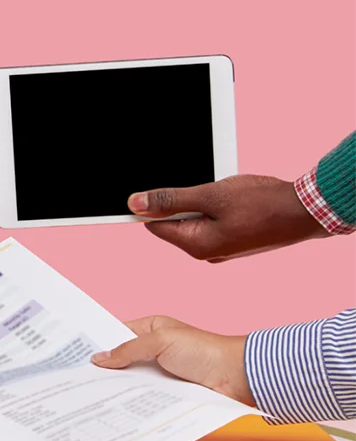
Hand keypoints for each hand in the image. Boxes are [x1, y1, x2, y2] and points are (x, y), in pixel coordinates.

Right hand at [93, 316, 254, 406]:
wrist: (236, 376)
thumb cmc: (204, 349)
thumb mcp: (161, 342)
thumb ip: (129, 350)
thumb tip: (99, 358)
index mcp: (151, 328)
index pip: (117, 333)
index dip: (99, 341)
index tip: (77, 353)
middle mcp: (154, 349)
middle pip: (123, 358)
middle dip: (105, 367)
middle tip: (78, 376)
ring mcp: (161, 371)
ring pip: (132, 378)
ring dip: (118, 385)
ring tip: (91, 394)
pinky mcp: (168, 391)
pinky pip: (145, 394)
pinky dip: (133, 398)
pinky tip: (117, 404)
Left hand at [129, 174, 329, 261]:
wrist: (305, 210)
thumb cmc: (263, 203)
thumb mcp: (210, 195)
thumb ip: (171, 199)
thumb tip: (135, 203)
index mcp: (197, 246)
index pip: (155, 226)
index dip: (149, 206)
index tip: (152, 190)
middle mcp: (207, 253)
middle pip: (175, 222)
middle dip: (181, 201)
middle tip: (203, 187)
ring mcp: (222, 249)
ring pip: (196, 219)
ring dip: (201, 202)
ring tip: (222, 193)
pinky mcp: (234, 241)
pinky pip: (213, 221)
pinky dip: (215, 207)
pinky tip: (231, 198)